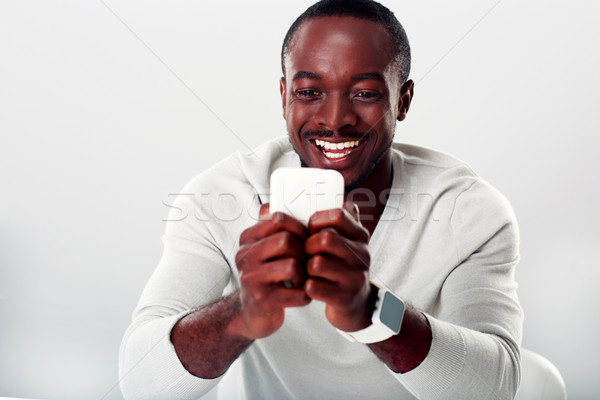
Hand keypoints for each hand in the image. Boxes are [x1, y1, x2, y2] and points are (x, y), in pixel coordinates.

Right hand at [234, 203, 310, 338]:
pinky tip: (302, 294)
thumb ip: (274, 225)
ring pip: (292, 265)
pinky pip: (297, 293)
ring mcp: (251, 279)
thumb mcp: (265, 247)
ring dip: (305, 273)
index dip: (299, 226)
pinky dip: (305, 294)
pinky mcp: (262, 301)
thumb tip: (280, 200)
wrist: (252, 312)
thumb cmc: (268, 273)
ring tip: (303, 277)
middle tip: (307, 259)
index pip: (278, 219)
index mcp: (247, 238)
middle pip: (286, 241)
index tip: (306, 237)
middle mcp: (244, 256)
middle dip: (303, 250)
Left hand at [304, 202, 374, 331]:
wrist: (354, 301)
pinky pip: (314, 287)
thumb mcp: (340, 240)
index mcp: (360, 235)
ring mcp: (355, 276)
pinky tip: (308, 284)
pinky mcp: (345, 297)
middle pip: (326, 238)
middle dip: (307, 244)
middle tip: (305, 251)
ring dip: (305, 266)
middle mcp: (362, 254)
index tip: (310, 226)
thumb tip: (272, 207)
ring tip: (306, 268)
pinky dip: (306, 285)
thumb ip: (322, 219)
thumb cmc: (338, 264)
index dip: (318, 219)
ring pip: (317, 263)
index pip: (339, 215)